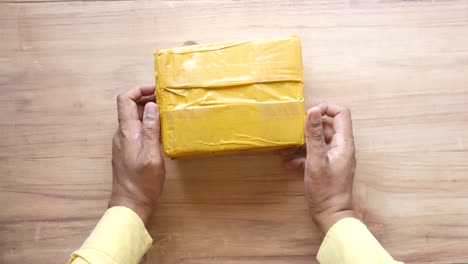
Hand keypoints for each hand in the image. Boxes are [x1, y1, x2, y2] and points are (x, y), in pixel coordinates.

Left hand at [108, 86, 165, 225]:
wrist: (131, 203)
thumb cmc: (142, 182)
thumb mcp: (151, 155)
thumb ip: (150, 129)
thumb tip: (151, 105)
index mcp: (126, 131)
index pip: (124, 99)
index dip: (138, 89)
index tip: (157, 90)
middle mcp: (123, 133)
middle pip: (130, 106)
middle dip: (147, 98)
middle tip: (168, 99)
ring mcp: (125, 141)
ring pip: (134, 117)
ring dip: (149, 110)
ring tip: (168, 110)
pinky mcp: (130, 149)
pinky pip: (138, 128)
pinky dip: (149, 122)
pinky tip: (163, 128)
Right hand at [281, 104, 355, 234]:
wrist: (331, 215)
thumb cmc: (325, 190)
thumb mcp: (316, 160)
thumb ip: (314, 135)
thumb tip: (312, 110)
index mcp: (344, 143)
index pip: (341, 114)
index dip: (326, 109)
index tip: (309, 114)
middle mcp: (341, 147)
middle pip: (328, 126)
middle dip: (310, 126)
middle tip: (293, 129)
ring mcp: (334, 157)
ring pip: (319, 140)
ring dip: (303, 142)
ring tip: (286, 148)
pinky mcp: (327, 166)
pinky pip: (315, 154)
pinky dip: (302, 155)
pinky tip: (288, 162)